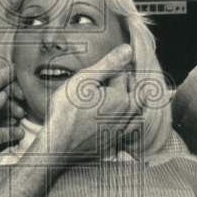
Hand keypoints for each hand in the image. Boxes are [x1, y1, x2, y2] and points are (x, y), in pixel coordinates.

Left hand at [0, 66, 24, 180]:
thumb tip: (2, 98)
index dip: (5, 76)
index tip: (20, 73)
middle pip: (1, 96)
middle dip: (14, 95)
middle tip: (22, 101)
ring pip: (4, 114)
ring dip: (14, 113)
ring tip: (20, 116)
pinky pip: (1, 136)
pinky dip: (12, 134)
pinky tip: (19, 133)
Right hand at [37, 44, 142, 162]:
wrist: (57, 146)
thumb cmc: (65, 113)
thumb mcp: (83, 81)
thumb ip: (108, 65)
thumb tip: (128, 50)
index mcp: (121, 97)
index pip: (124, 74)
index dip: (113, 67)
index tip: (103, 68)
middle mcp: (127, 114)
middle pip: (137, 91)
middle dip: (129, 81)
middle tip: (116, 75)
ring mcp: (122, 130)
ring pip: (138, 109)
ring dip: (135, 98)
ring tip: (127, 91)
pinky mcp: (116, 141)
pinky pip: (132, 127)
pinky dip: (134, 117)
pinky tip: (130, 116)